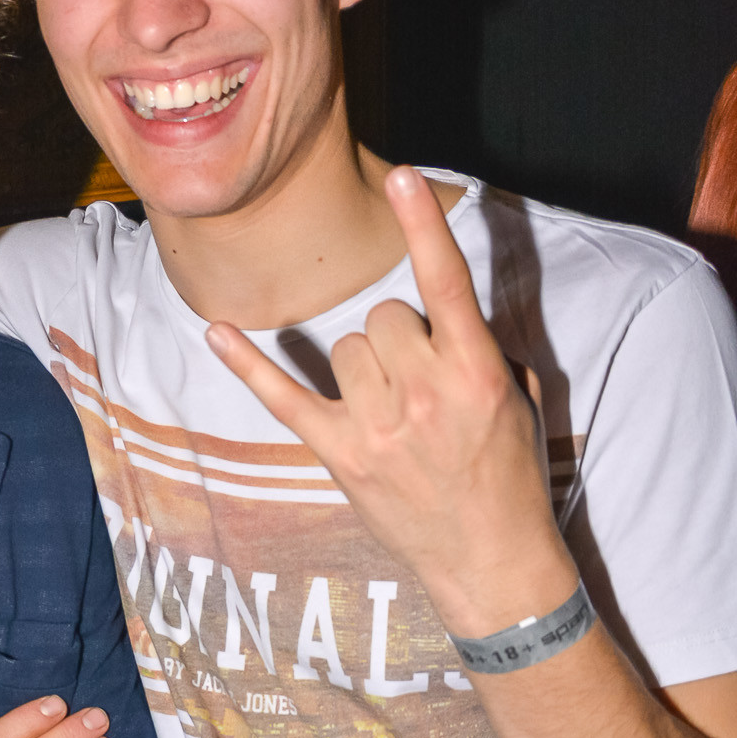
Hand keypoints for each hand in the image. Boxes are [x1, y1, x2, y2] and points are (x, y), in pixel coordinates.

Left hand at [205, 166, 578, 635]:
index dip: (424, 227)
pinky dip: (247, 363)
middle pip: (382, 315)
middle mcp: (424, 392)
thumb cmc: (509, 475)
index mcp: (476, 370)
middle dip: (397, 336)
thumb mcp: (519, 400)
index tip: (404, 178)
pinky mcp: (339, 453)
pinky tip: (216, 331)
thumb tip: (440, 313)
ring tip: (392, 408)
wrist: (491, 559)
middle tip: (420, 382)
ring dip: (363, 364)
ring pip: (344, 347)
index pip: (446, 284)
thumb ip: (479, 348)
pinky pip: (282, 396)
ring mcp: (377, 425)